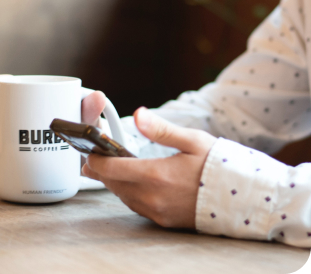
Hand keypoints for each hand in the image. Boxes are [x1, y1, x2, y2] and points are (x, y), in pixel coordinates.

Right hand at [0, 75, 105, 180]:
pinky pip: (2, 163)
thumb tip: (99, 97)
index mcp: (38, 101)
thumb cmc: (86, 129)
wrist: (89, 155)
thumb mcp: (87, 119)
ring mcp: (22, 139)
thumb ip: (91, 109)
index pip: (14, 89)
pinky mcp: (22, 159)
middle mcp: (25, 118)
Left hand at [82, 107, 216, 228]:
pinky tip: (132, 184)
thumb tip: (138, 114)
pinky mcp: (164, 220)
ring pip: (123, 196)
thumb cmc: (218, 165)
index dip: (96, 160)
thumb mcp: (192, 140)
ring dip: (114, 182)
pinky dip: (128, 194)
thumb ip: (161, 129)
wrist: (242, 197)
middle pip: (114, 184)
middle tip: (93, 160)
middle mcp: (153, 197)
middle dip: (101, 171)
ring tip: (109, 170)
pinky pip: (137, 206)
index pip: (112, 169)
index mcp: (157, 175)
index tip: (91, 151)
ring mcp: (158, 212)